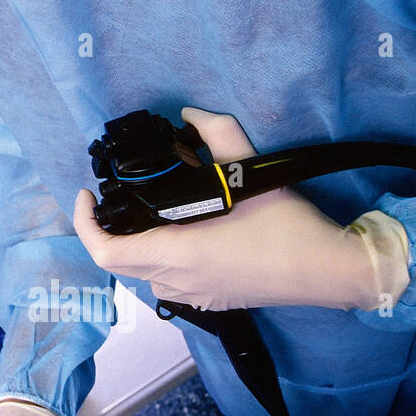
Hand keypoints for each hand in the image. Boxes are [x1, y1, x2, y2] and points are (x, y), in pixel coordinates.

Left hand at [72, 108, 409, 311]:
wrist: (330, 270)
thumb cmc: (288, 226)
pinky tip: (176, 236)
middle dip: (108, 231)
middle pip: (120, 262)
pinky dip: (159, 259)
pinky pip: (168, 282)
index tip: (87, 197)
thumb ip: (217, 133)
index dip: (85, 225)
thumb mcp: (249, 170)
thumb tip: (191, 113)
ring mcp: (195, 296)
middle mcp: (178, 280)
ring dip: (135, 246)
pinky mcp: (212, 302)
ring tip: (143, 213)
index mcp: (177, 254)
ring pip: (143, 273)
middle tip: (112, 200)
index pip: (105, 252)